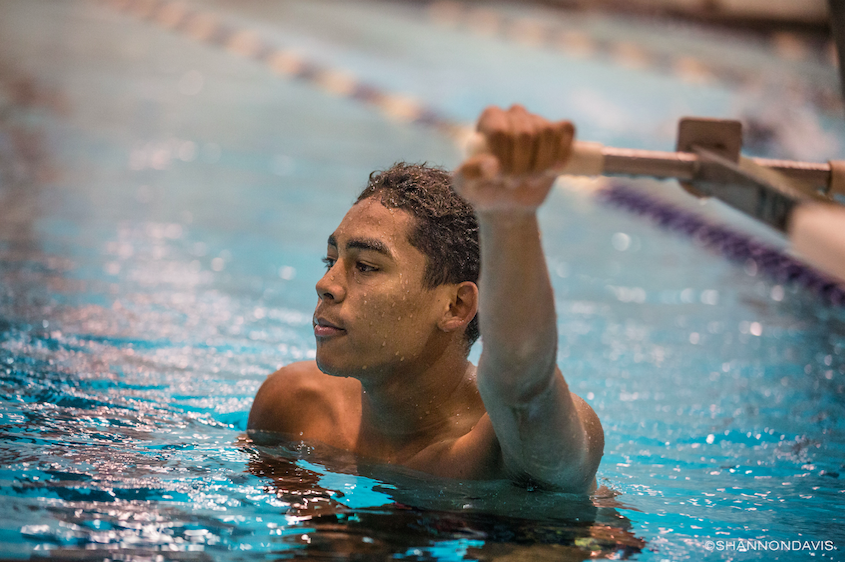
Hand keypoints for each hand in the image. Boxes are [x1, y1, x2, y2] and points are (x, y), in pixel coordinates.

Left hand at [454, 105, 574, 212]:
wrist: (508, 204)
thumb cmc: (484, 191)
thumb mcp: (466, 187)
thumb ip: (469, 174)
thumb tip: (492, 164)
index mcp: (490, 118)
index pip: (501, 131)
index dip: (504, 158)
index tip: (500, 178)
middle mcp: (514, 114)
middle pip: (525, 133)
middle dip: (522, 165)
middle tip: (513, 183)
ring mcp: (538, 121)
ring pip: (547, 131)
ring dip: (541, 163)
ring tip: (530, 180)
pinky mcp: (558, 132)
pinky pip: (566, 129)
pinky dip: (563, 151)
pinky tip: (554, 170)